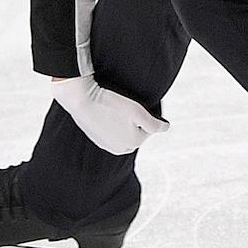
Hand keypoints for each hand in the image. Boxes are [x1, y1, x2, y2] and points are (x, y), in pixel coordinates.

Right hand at [51, 75, 169, 154]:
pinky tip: (107, 111)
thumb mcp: (138, 111)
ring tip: (117, 107)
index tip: (137, 103)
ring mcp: (107, 145)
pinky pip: (110, 131)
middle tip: (126, 105)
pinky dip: (112, 123)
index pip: (149, 128)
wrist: (81, 99)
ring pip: (123, 132)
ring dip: (124, 122)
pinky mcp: (96, 139)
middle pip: (137, 132)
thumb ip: (154, 124)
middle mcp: (121, 149)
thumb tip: (166, 128)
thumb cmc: (111, 103)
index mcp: (133, 143)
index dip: (146, 114)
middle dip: (136, 121)